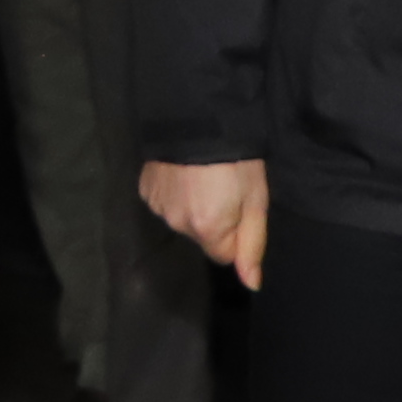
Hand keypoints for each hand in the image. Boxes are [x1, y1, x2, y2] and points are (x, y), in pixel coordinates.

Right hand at [138, 156, 268, 289]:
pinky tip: (182, 173)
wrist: (197, 116)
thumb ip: (252, 245)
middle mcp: (178, 224)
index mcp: (207, 229)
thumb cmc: (237, 158)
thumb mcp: (256, 200)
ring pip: (182, 221)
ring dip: (192, 206)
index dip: (235, 234)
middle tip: (222, 188)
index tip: (239, 207)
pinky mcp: (145, 190)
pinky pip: (165, 204)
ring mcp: (158, 207)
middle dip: (213, 221)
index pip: (223, 255)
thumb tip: (252, 284)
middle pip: (201, 238)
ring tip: (201, 177)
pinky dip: (174, 193)